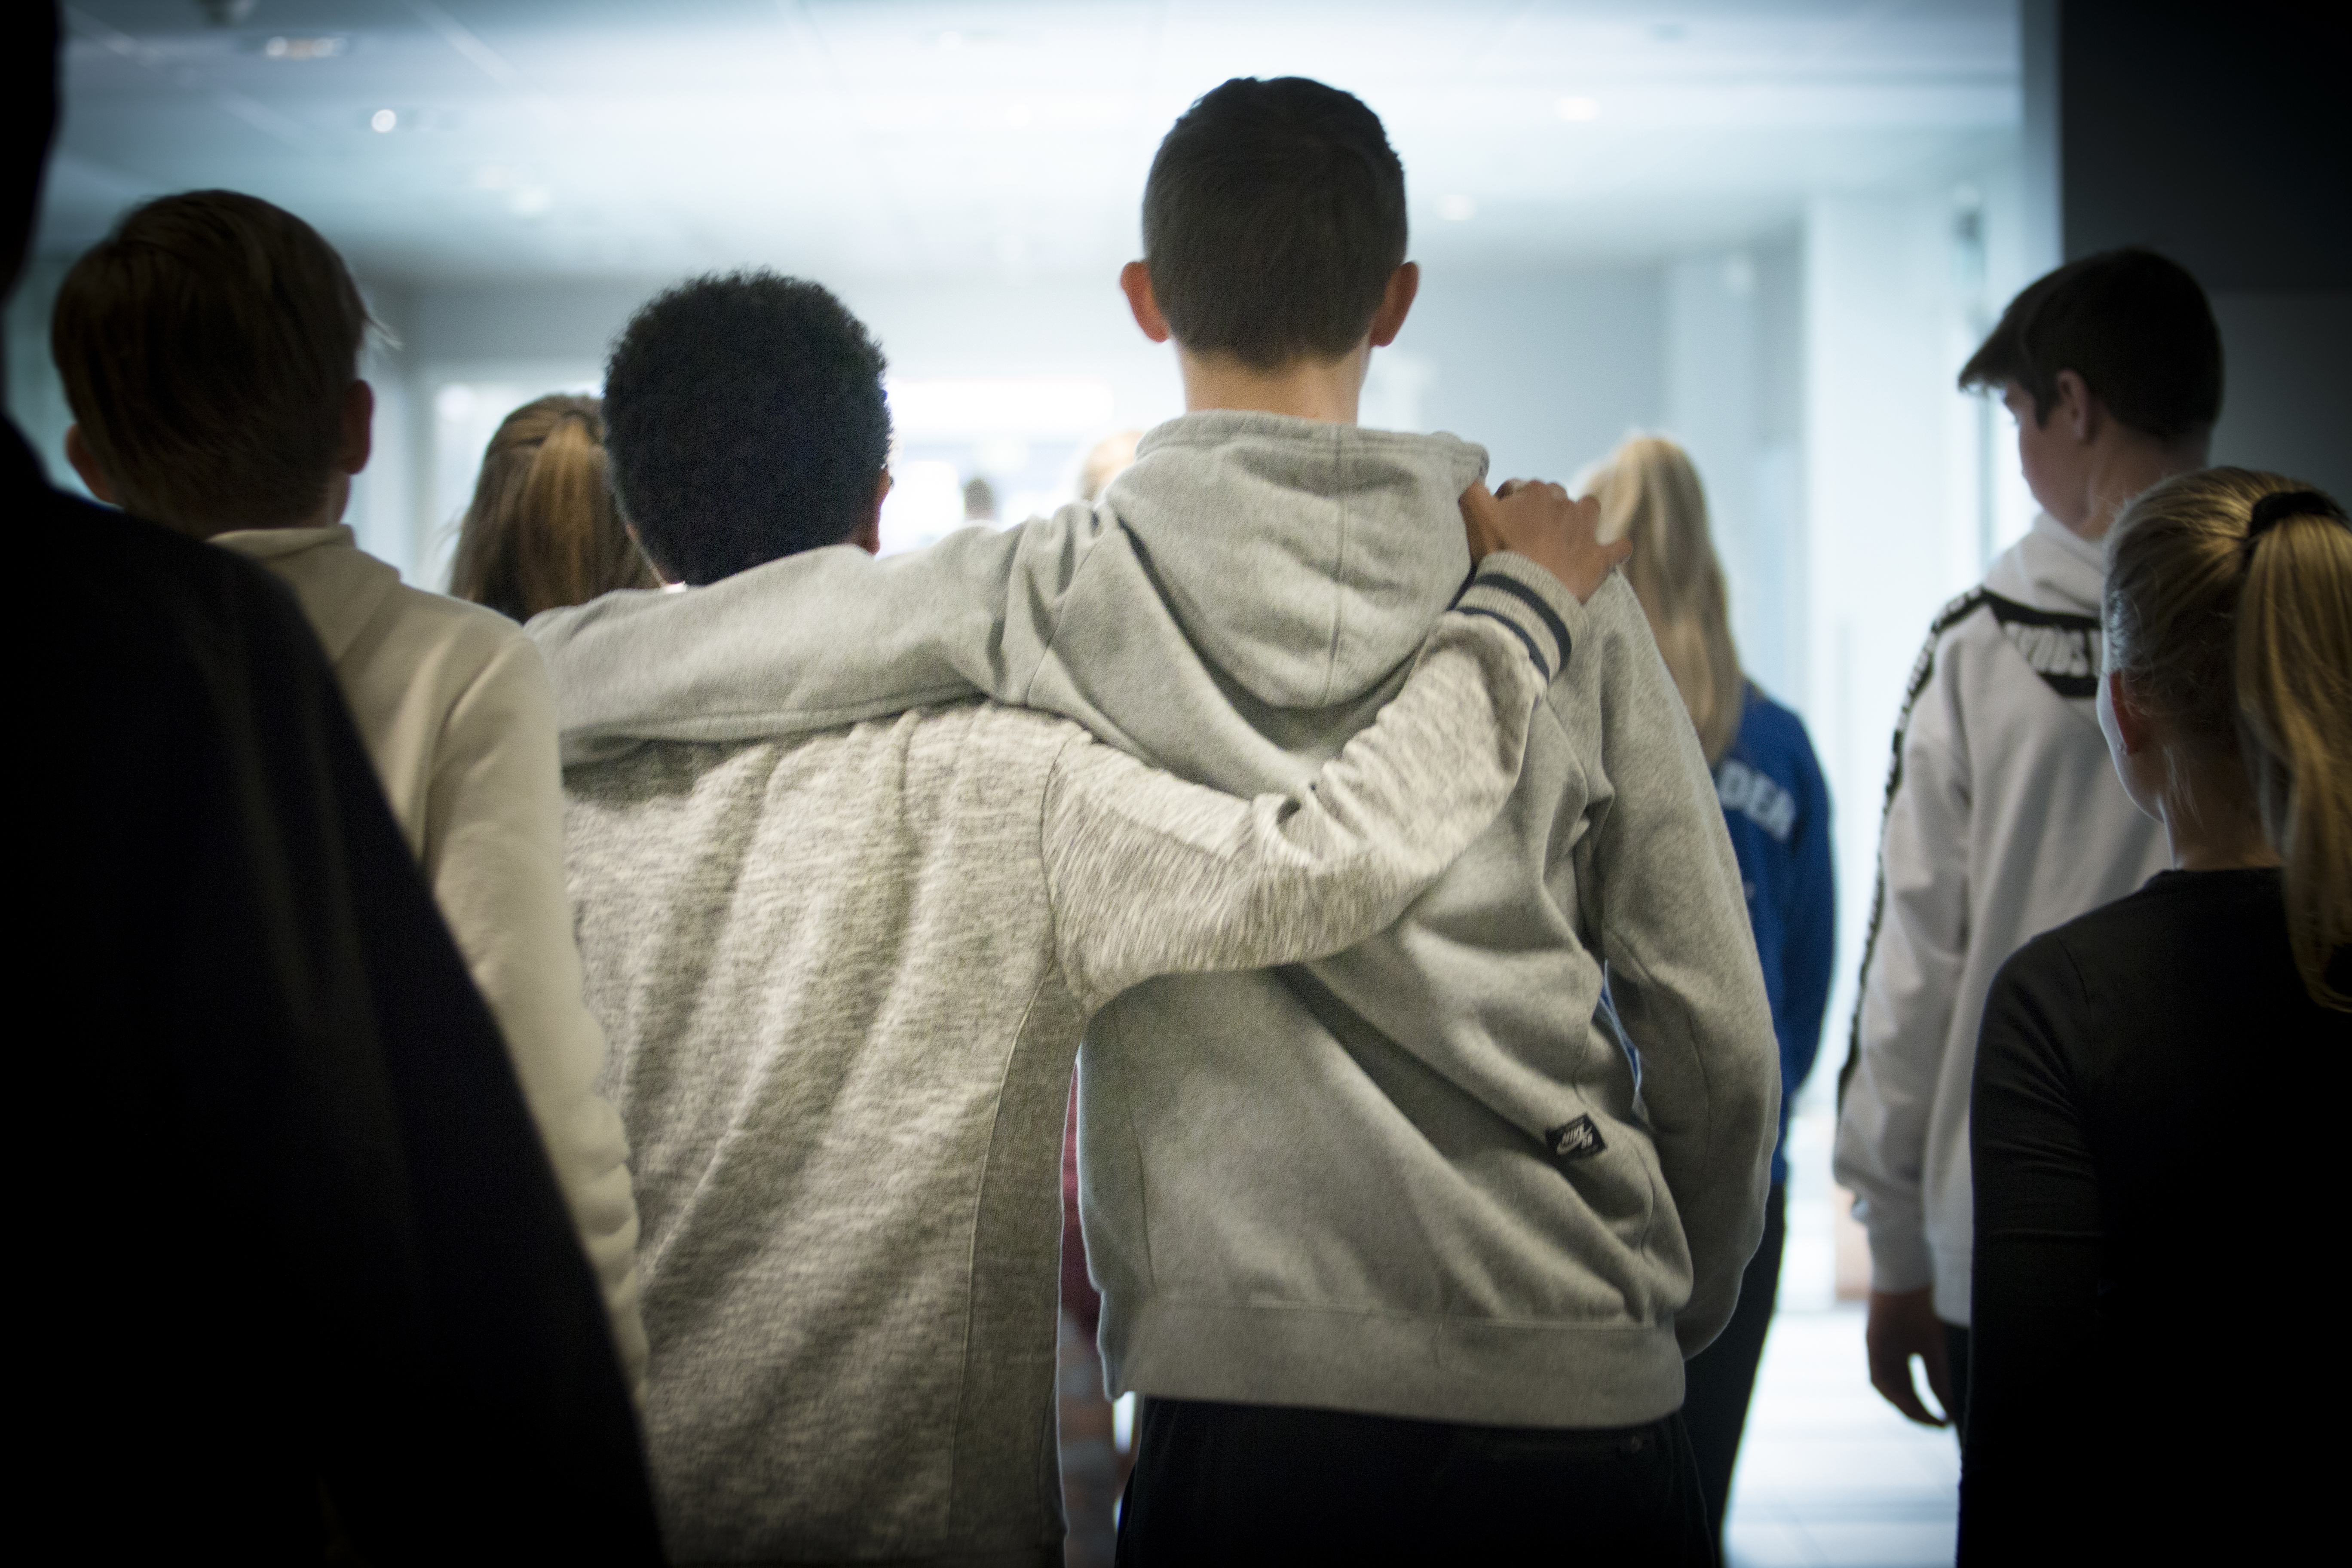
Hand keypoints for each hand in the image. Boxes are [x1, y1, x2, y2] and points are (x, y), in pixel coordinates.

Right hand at [1459, 479, 1627, 603]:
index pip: (1518, 489)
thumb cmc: (1500, 553)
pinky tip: (1615, 553)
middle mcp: (1565, 504)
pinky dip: (1617, 549)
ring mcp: (1586, 531)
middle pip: (1553, 497)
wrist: (1527, 592)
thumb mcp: (1475, 514)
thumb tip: (1475, 477)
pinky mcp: (1599, 558)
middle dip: (1543, 509)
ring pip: (1589, 509)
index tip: (1499, 523)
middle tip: (1528, 533)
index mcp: (1536, 492)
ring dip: (1582, 517)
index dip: (1506, 503)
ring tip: (1570, 534)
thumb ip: (1473, 489)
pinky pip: (1619, 548)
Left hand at [1865, 1287, 1955, 1426]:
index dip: (1932, 1405)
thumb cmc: (1926, 1300)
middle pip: (1902, 1390)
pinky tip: (1906, 1403)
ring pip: (1889, 1387)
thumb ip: (1941, 1375)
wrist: (1907, 1270)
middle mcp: (1892, 1351)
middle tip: (1938, 1426)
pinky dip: (1892, 1392)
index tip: (1947, 1421)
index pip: (1919, 1385)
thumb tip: (1951, 1407)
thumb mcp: (1936, 1344)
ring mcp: (1880, 1347)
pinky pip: (1878, 1376)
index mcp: (1911, 1347)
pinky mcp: (1872, 1342)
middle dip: (1919, 1411)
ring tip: (1926, 1419)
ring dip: (1906, 1406)